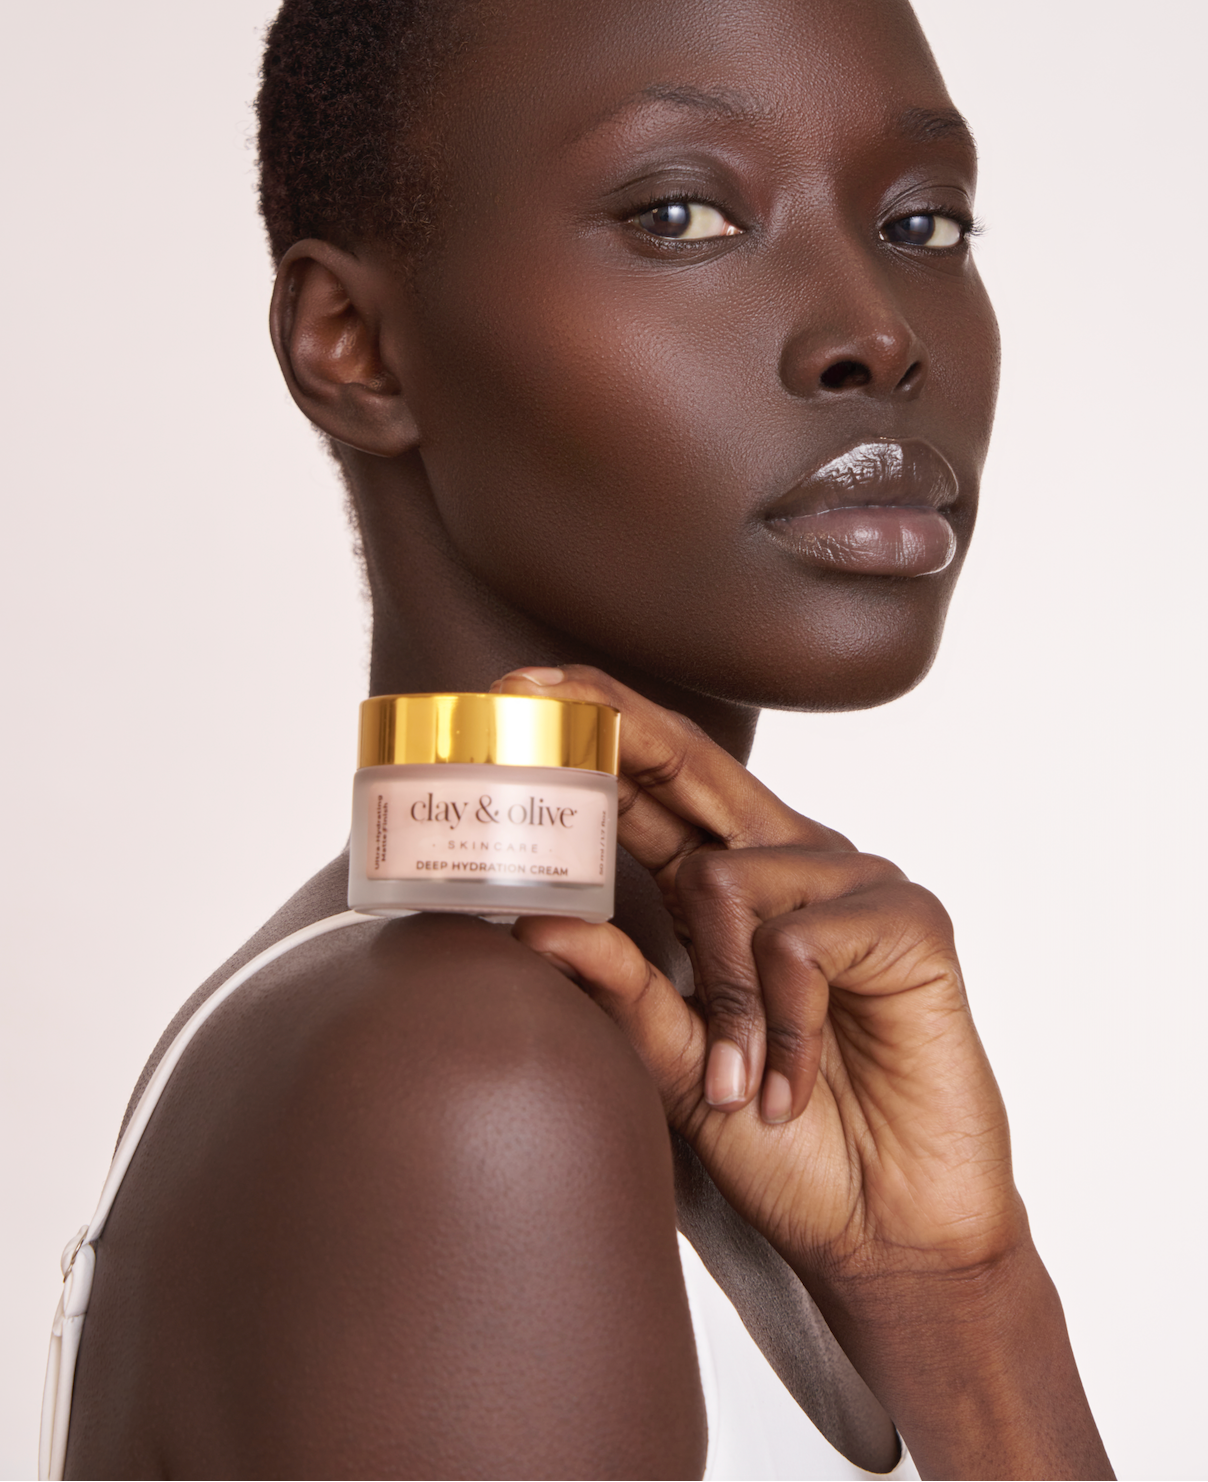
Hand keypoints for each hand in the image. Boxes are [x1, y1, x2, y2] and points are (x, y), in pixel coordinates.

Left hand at [497, 665, 1023, 1288]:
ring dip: (722, 999)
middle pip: (695, 765)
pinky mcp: (910, 920)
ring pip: (728, 878)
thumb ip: (618, 988)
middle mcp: (794, 861)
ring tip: (745, 1079)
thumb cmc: (786, 1143)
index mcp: (734, 884)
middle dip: (614, 725)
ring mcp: (857, 881)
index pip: (657, 786)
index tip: (518, 692)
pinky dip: (784, 1025)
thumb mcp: (676, 1062)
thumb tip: (530, 924)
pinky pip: (798, 942)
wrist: (886, 1232)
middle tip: (535, 694)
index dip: (597, 729)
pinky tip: (797, 1081)